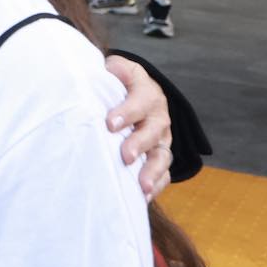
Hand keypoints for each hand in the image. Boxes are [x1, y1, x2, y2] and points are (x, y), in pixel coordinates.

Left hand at [105, 53, 174, 198]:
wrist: (136, 92)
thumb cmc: (118, 82)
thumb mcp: (115, 69)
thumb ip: (109, 70)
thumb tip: (102, 70)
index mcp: (146, 93)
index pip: (140, 101)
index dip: (127, 112)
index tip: (110, 124)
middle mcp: (157, 117)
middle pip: (153, 131)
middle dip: (139, 143)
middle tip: (125, 156)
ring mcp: (161, 139)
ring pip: (162, 155)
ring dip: (152, 171)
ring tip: (142, 186)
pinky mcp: (160, 156)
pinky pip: (164, 173)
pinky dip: (156, 185)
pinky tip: (143, 198)